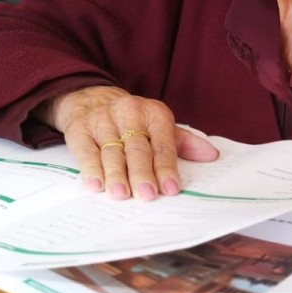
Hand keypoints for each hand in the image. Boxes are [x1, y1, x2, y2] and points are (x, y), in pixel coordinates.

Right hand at [37, 86, 218, 200]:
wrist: (90, 97)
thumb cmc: (132, 119)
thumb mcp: (158, 124)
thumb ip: (183, 142)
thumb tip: (212, 155)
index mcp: (153, 113)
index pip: (162, 143)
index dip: (166, 167)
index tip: (171, 188)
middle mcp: (128, 113)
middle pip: (137, 148)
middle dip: (142, 173)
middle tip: (147, 194)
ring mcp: (102, 121)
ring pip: (111, 151)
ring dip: (116, 174)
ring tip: (121, 194)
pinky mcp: (79, 129)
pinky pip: (86, 151)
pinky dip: (91, 169)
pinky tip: (96, 184)